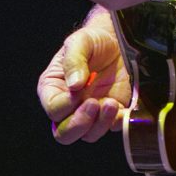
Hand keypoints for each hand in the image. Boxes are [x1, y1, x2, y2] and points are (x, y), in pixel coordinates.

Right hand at [37, 11, 130, 144]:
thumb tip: (74, 85)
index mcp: (53, 89)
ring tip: (111, 102)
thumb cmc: (92, 41)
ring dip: (100, 123)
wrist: (117, 40)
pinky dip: (117, 124)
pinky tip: (121, 110)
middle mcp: (70, 106)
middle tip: (93, 104)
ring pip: (88, 134)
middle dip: (79, 124)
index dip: (64, 105)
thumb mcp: (80, 42)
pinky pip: (113, 128)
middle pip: (65, 133)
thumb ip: (74, 60)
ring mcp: (91, 112)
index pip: (53, 109)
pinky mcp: (112, 113)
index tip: (78, 91)